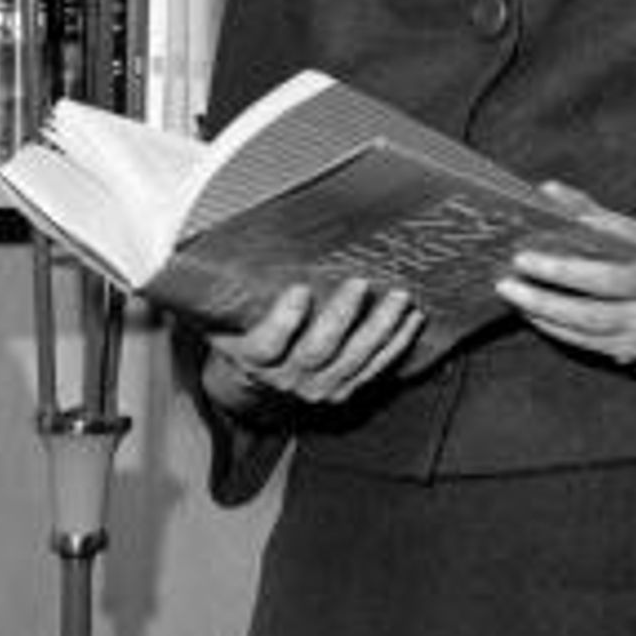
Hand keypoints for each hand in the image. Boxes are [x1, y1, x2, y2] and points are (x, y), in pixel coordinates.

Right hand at [203, 277, 423, 407]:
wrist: (252, 384)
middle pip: (317, 351)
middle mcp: (286, 378)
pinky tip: (411, 320)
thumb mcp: (223, 315)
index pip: (267, 345)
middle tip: (359, 284)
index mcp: (252, 358)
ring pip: (353, 360)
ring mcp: (318, 388)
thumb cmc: (240, 334)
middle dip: (341, 316)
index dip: (284, 320)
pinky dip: (395, 344)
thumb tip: (224, 245)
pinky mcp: (344, 390)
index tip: (299, 289)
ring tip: (399, 298)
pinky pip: (374, 369)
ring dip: (379, 328)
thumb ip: (227, 290)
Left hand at [495, 181, 635, 367]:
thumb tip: (548, 191)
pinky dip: (551, 325)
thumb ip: (592, 213)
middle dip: (559, 271)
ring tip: (511, 290)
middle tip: (520, 259)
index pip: (625, 235)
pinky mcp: (626, 349)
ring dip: (545, 305)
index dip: (597, 226)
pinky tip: (527, 311)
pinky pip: (583, 339)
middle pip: (605, 281)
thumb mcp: (630, 235)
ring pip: (589, 318)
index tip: (561, 218)